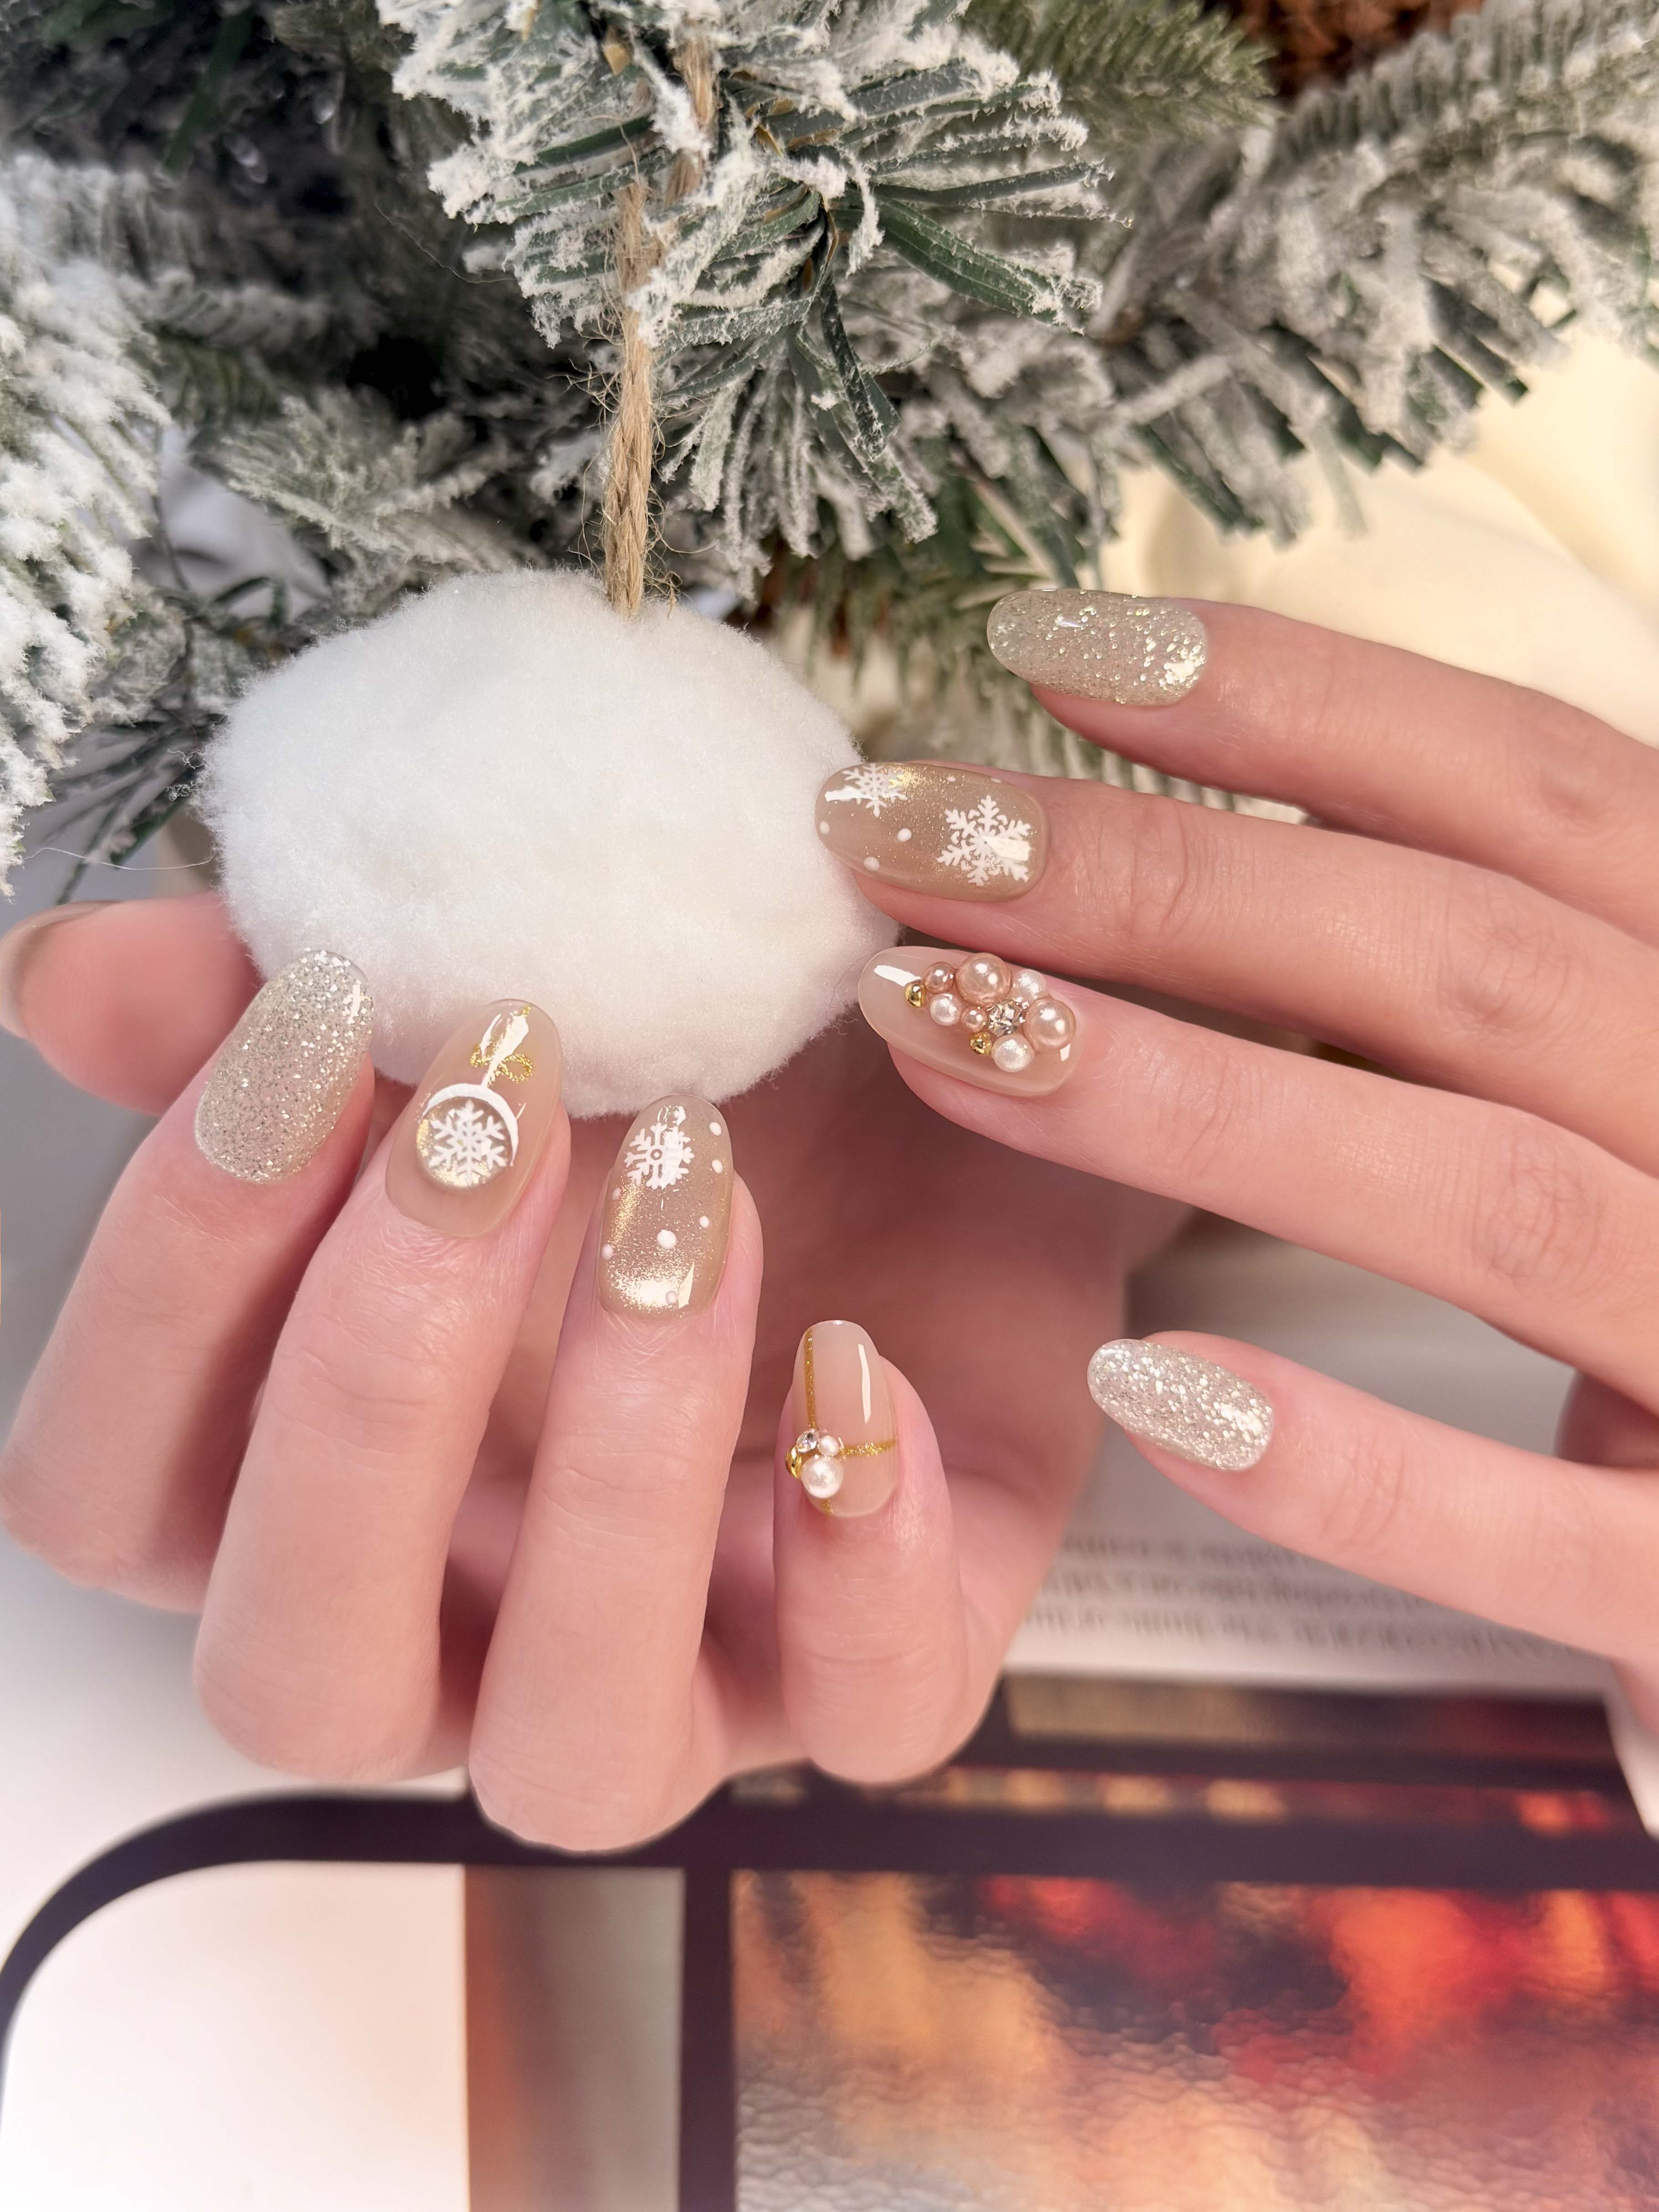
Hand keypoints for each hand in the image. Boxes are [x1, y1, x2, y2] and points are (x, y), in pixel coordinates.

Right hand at [0, 892, 1171, 1842]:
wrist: (926, 1094)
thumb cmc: (667, 1063)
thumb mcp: (488, 1008)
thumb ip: (267, 1012)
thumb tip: (67, 980)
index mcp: (298, 1487)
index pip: (108, 1496)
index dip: (171, 1278)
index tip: (316, 1026)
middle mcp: (454, 1626)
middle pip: (294, 1675)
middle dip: (375, 1388)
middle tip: (499, 1122)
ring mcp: (671, 1675)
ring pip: (571, 1752)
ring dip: (617, 1472)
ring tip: (699, 1200)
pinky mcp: (876, 1657)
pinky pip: (864, 1720)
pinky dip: (860, 1567)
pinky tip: (861, 1362)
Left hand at [831, 592, 1658, 1724]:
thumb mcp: (1613, 1072)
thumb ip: (1481, 970)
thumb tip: (1232, 805)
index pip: (1539, 792)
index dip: (1301, 697)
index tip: (1046, 646)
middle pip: (1470, 961)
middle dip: (1166, 880)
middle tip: (902, 832)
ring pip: (1488, 1201)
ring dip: (1193, 1107)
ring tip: (933, 1030)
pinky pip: (1543, 1531)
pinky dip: (1348, 1462)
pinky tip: (1139, 1380)